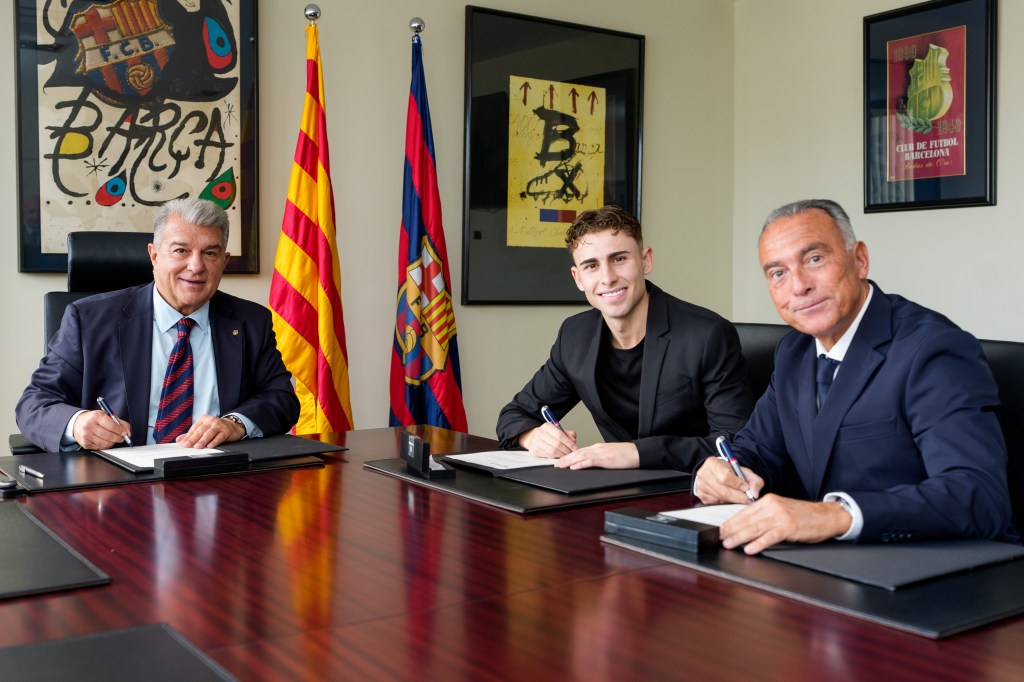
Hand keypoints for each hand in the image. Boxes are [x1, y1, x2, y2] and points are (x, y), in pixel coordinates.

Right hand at [73, 409, 132, 449]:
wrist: (77, 423)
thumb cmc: (94, 419)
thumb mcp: (106, 415)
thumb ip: (119, 422)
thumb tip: (128, 432)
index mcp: (96, 416)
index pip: (111, 425)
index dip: (120, 430)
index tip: (125, 433)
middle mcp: (89, 425)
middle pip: (108, 435)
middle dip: (118, 438)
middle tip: (122, 438)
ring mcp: (86, 435)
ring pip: (104, 443)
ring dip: (112, 443)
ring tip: (115, 440)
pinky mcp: (85, 443)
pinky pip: (99, 447)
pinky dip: (106, 446)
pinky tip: (107, 442)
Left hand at [177, 414, 245, 448]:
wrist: (233, 426)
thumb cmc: (216, 428)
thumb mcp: (204, 429)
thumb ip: (192, 434)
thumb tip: (179, 440)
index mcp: (203, 419)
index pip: (193, 429)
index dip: (187, 437)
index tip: (182, 443)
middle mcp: (211, 421)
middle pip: (200, 430)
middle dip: (193, 439)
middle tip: (186, 445)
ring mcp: (219, 425)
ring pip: (209, 433)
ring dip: (203, 440)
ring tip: (197, 446)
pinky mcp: (226, 431)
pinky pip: (219, 437)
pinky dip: (214, 442)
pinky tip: (210, 446)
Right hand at [519, 423, 577, 457]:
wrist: (533, 438)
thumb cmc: (549, 435)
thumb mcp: (558, 430)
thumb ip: (568, 434)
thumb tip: (574, 441)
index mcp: (547, 426)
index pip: (560, 435)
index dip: (569, 442)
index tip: (574, 447)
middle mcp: (540, 433)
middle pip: (557, 444)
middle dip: (566, 450)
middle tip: (571, 453)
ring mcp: (536, 442)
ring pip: (552, 451)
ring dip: (561, 455)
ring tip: (566, 455)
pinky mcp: (534, 451)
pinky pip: (548, 456)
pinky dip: (555, 457)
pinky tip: (559, 456)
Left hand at [554, 442, 638, 468]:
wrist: (637, 453)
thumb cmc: (626, 455)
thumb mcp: (610, 455)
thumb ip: (600, 457)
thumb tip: (592, 462)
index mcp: (598, 448)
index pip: (580, 451)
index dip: (569, 455)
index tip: (561, 460)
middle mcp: (597, 448)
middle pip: (577, 453)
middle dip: (565, 458)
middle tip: (556, 464)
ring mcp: (600, 453)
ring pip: (580, 456)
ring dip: (568, 461)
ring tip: (560, 465)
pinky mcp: (605, 459)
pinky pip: (589, 461)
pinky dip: (580, 464)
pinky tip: (573, 467)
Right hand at [693, 457, 763, 503]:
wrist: (719, 474)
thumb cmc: (732, 473)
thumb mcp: (745, 472)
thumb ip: (754, 481)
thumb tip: (754, 494)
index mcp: (713, 463)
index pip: (725, 476)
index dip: (737, 484)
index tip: (746, 488)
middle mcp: (704, 473)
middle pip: (722, 490)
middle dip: (737, 497)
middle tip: (747, 499)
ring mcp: (700, 485)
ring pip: (719, 498)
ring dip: (732, 501)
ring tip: (739, 498)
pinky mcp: (701, 495)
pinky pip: (715, 503)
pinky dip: (724, 502)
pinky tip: (729, 498)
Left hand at [719, 494, 852, 554]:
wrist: (826, 515)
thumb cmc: (803, 515)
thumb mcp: (781, 510)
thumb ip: (764, 515)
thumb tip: (746, 526)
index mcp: (768, 501)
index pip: (744, 512)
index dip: (731, 522)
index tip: (721, 530)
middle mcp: (772, 506)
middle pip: (746, 520)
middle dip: (731, 530)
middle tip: (720, 539)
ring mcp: (780, 517)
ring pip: (755, 528)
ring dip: (740, 537)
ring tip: (729, 544)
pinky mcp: (789, 527)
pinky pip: (770, 537)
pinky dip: (758, 543)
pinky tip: (750, 549)